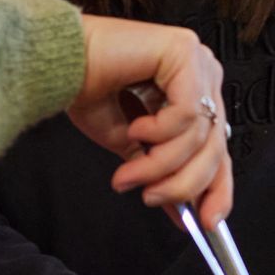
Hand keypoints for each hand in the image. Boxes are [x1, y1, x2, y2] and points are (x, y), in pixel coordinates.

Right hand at [68, 18, 230, 227]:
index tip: (204, 223)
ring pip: (199, 134)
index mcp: (194, 91)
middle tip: (150, 197)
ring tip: (129, 171)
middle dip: (182, 183)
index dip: (216, 188)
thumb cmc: (85, 88)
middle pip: (215, 146)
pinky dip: (158, 131)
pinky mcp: (183, 51)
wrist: (54, 61)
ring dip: (160, 163)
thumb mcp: (129, 143)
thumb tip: (179, 210)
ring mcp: (196, 60)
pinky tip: (134, 128)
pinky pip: (185, 112)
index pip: (219, 147)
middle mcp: (202, 74)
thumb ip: (158, 168)